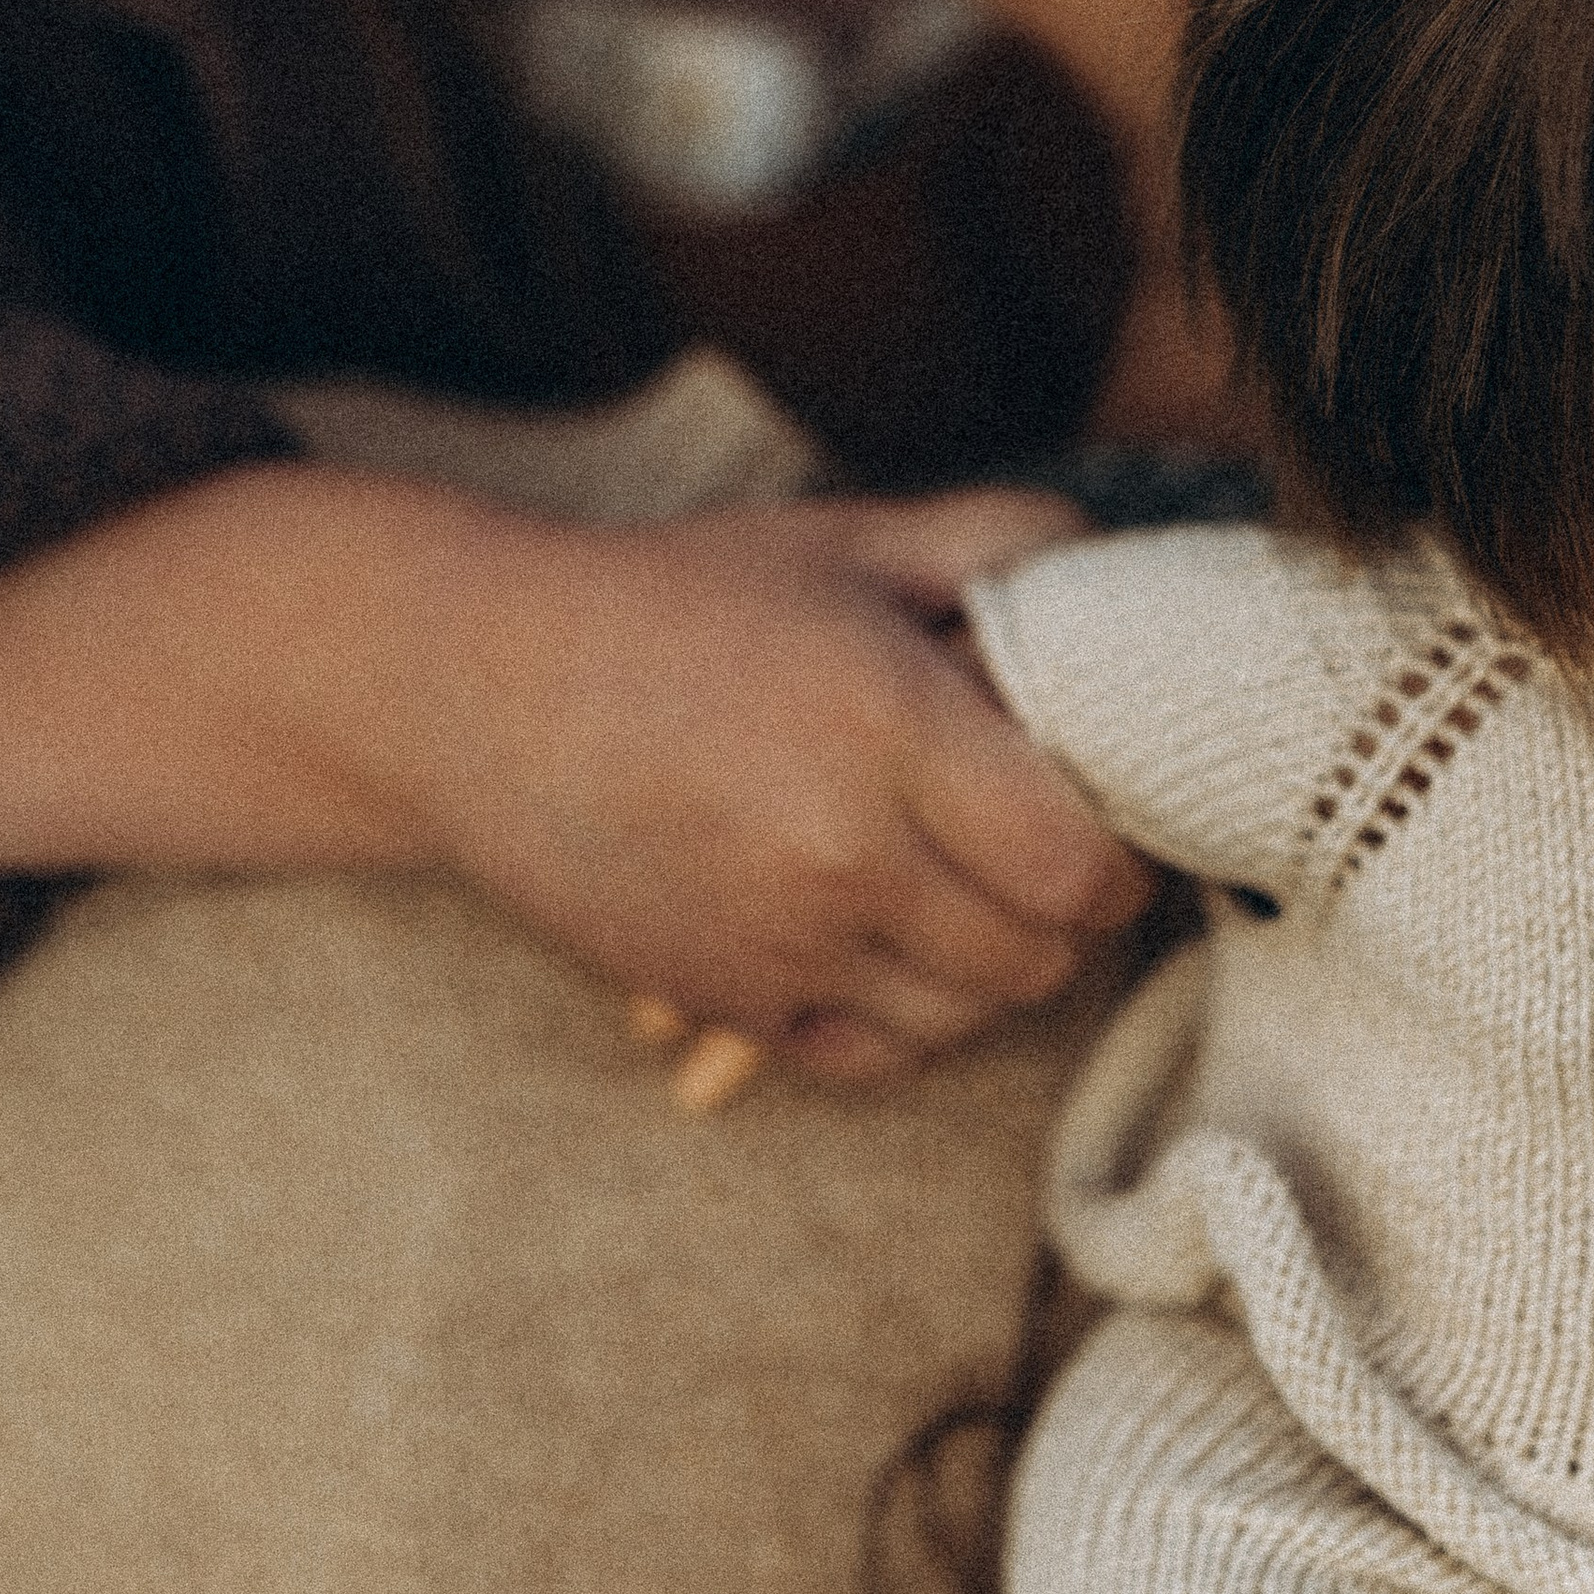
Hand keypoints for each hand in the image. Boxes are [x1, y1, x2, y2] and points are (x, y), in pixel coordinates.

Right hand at [409, 486, 1149, 1083]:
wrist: (477, 691)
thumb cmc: (670, 602)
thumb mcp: (836, 541)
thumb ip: (991, 539)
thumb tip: (1108, 566)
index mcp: (886, 723)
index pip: (1078, 865)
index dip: (1116, 857)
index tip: (1098, 821)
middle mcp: (840, 849)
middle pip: (1038, 954)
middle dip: (1057, 910)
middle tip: (1027, 850)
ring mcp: (779, 941)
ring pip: (967, 1015)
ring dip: (984, 962)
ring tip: (949, 887)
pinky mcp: (725, 1001)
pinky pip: (876, 1053)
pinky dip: (899, 1013)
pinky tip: (873, 936)